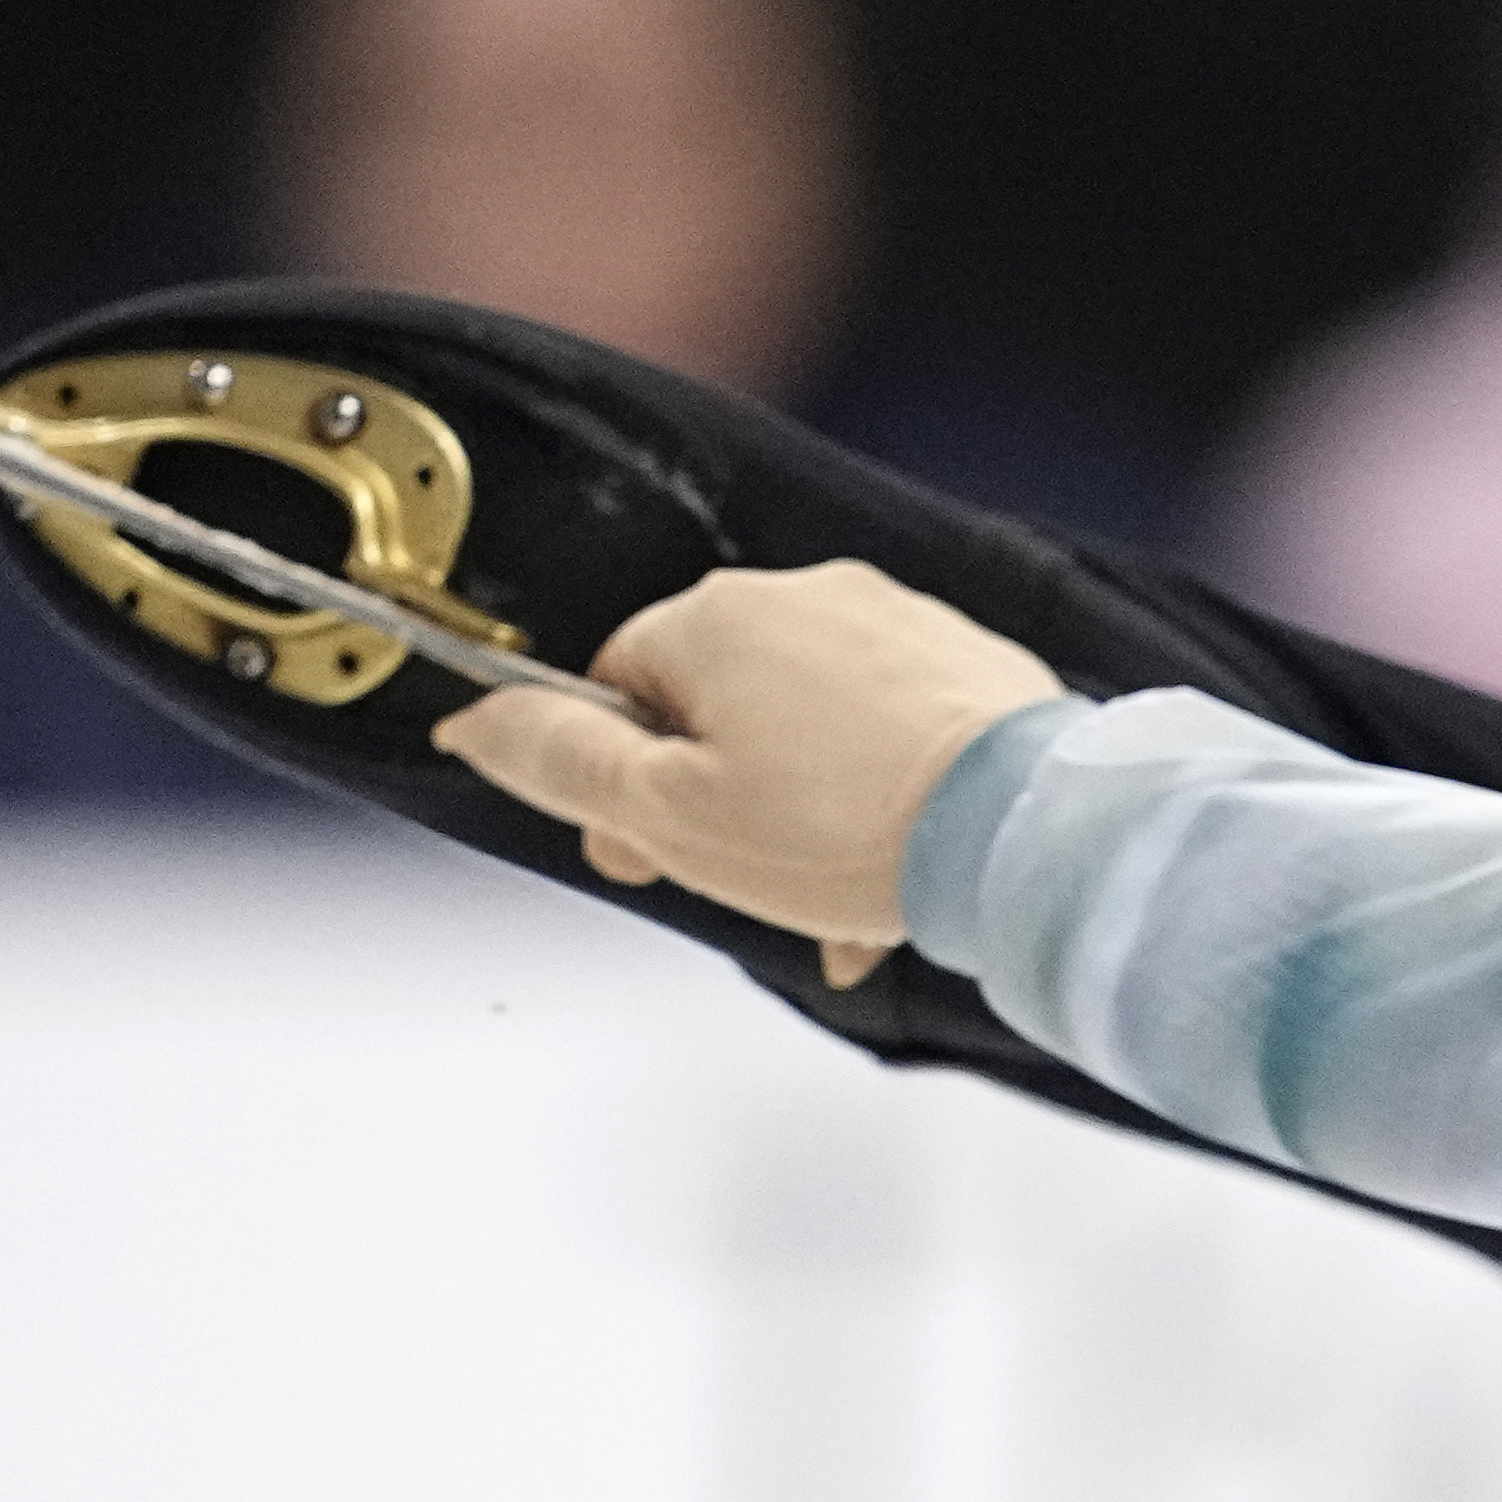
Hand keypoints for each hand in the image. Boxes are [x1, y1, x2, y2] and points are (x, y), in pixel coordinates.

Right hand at [432, 562, 1062, 988]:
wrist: (1026, 837)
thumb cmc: (850, 830)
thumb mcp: (670, 815)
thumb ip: (562, 762)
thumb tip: (474, 719)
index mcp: (715, 616)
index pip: (619, 686)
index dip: (622, 782)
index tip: (647, 852)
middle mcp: (809, 595)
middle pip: (721, 708)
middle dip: (722, 807)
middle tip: (749, 886)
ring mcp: (902, 625)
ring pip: (816, 732)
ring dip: (808, 822)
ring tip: (837, 906)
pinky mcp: (976, 667)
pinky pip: (899, 736)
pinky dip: (886, 803)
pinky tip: (899, 881)